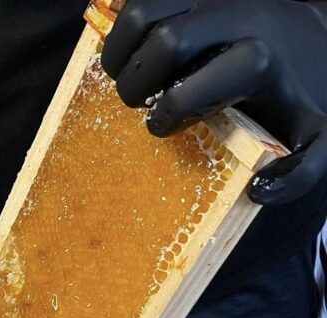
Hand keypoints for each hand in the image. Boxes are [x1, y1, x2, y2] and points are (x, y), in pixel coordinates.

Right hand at [101, 0, 326, 204]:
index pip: (190, 90)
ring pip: (144, 10)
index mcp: (257, 61)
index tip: (163, 126)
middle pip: (165, 41)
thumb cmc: (304, 96)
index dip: (166, 115)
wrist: (317, 38)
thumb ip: (300, 174)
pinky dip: (125, 26)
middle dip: (137, 81)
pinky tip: (132, 49)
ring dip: (121, 48)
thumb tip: (258, 188)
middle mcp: (232, 18)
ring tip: (123, 74)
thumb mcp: (318, 140)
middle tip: (138, 103)